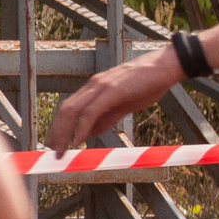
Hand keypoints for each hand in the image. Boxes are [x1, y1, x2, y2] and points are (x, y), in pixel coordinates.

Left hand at [46, 47, 183, 151]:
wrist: (165, 67)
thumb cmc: (149, 84)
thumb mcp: (125, 104)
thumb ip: (108, 117)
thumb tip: (90, 132)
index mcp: (95, 88)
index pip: (70, 108)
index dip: (60, 126)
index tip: (56, 143)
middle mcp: (93, 85)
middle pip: (65, 110)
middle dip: (56, 132)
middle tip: (53, 152)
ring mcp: (101, 86)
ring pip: (73, 110)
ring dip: (64, 132)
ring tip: (61, 150)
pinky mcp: (112, 91)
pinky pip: (91, 112)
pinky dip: (81, 128)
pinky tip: (78, 141)